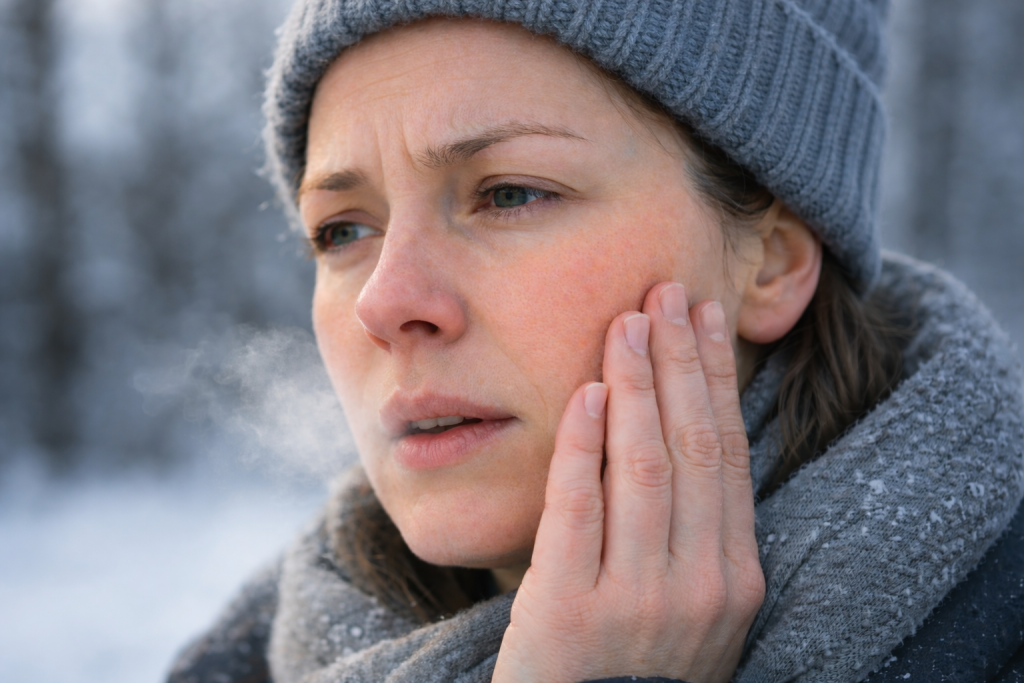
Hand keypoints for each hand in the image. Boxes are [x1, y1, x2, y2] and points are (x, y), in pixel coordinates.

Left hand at [492, 282, 765, 682]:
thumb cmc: (635, 666)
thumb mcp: (690, 604)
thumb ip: (693, 531)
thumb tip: (685, 429)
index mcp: (735, 577)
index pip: (729, 454)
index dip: (717, 380)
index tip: (705, 318)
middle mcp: (700, 585)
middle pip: (694, 447)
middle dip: (682, 362)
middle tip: (668, 291)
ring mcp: (638, 600)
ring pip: (644, 467)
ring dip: (637, 385)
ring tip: (630, 322)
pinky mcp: (571, 612)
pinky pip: (578, 509)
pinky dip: (585, 446)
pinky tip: (587, 393)